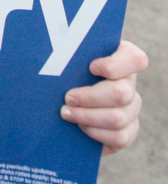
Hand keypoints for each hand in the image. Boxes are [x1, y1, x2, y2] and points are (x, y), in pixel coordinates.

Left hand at [61, 40, 147, 154]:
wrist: (60, 95)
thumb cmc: (59, 67)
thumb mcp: (63, 54)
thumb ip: (64, 48)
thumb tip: (47, 46)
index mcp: (121, 57)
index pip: (135, 59)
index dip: (115, 65)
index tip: (90, 67)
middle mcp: (129, 83)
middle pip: (122, 93)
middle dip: (90, 97)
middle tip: (67, 98)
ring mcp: (131, 107)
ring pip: (119, 118)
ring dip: (89, 117)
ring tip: (66, 113)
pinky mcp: (128, 130)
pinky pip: (119, 137)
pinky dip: (96, 133)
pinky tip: (80, 127)